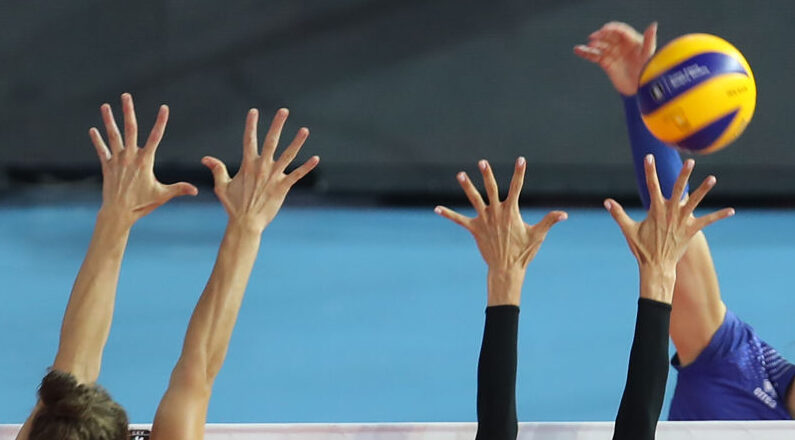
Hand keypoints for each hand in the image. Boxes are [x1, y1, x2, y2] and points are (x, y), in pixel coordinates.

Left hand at [89, 93, 197, 225]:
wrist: (118, 213)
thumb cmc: (142, 205)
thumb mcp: (163, 196)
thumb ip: (179, 189)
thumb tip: (196, 190)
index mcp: (145, 161)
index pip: (155, 137)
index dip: (160, 122)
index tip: (164, 108)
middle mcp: (130, 157)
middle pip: (130, 129)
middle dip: (128, 111)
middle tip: (126, 95)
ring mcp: (117, 161)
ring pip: (113, 136)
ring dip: (109, 120)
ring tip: (105, 106)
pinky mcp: (106, 167)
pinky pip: (101, 150)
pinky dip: (97, 140)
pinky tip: (93, 130)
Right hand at [202, 108, 318, 232]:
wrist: (245, 223)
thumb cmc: (233, 206)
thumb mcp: (222, 186)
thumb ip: (217, 169)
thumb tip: (205, 158)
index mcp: (248, 165)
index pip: (249, 140)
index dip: (251, 125)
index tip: (254, 111)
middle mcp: (262, 168)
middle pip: (271, 141)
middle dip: (277, 125)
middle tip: (284, 111)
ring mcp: (274, 177)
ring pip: (288, 155)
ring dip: (297, 142)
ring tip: (305, 130)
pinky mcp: (283, 188)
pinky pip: (297, 175)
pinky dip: (307, 167)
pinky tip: (316, 158)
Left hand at [435, 158, 566, 304]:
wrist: (507, 269)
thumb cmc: (523, 252)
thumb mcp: (538, 235)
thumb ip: (549, 221)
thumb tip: (564, 214)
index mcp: (511, 211)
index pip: (517, 187)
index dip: (519, 173)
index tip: (521, 160)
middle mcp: (496, 212)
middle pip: (491, 189)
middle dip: (487, 175)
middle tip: (482, 162)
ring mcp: (484, 220)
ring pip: (474, 199)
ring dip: (467, 187)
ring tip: (460, 174)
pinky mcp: (475, 229)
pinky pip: (459, 220)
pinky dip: (448, 214)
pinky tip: (436, 208)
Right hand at [574, 21, 656, 95]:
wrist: (639, 89)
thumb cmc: (648, 72)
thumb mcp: (649, 56)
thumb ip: (649, 40)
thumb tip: (653, 26)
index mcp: (633, 41)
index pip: (621, 31)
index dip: (612, 29)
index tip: (605, 29)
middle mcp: (622, 45)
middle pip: (609, 37)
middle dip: (601, 35)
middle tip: (594, 37)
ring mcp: (613, 54)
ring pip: (600, 46)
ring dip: (593, 44)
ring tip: (589, 45)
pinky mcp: (606, 63)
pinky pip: (594, 56)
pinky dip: (586, 53)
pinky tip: (578, 50)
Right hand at [604, 156, 734, 300]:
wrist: (656, 266)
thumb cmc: (642, 248)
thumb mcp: (628, 230)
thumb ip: (618, 214)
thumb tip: (606, 201)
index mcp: (655, 210)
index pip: (651, 186)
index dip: (650, 171)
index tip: (649, 157)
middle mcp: (670, 213)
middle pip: (678, 190)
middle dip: (683, 175)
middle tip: (690, 162)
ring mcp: (682, 221)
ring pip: (695, 202)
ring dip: (704, 190)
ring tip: (712, 178)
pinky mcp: (691, 231)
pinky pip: (708, 221)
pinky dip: (719, 216)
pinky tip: (731, 211)